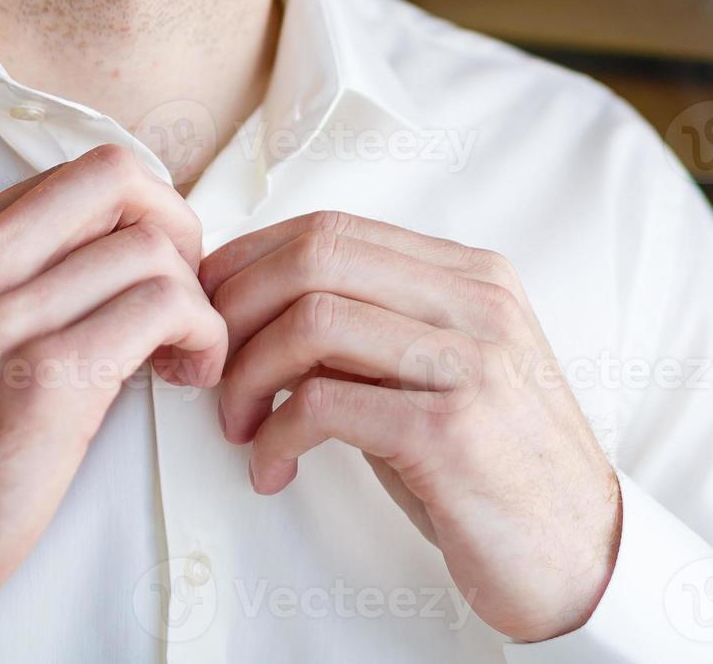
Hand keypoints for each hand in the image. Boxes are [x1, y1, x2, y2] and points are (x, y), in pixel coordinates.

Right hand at [0, 146, 226, 661]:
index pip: (70, 176)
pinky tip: (182, 378)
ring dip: (196, 301)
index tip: (147, 269)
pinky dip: (200, 335)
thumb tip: (94, 277)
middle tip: (183, 293)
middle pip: (113, 178)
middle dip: (177, 227)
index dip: (134, 213)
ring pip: (149, 249)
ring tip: (181, 358)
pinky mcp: (42, 382)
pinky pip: (159, 308)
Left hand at [202, 211, 621, 643]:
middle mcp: (476, 304)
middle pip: (313, 258)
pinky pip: (321, 403)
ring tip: (237, 425)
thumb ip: (360, 328)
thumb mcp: (427, 374)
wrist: (581, 560)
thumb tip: (249, 306)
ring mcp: (469, 363)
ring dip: (246, 376)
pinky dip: (273, 435)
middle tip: (209, 367)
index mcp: (469, 277)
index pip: (329, 229)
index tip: (210, 312)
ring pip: (310, 321)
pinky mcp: (451, 431)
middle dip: (235, 309)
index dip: (248, 263)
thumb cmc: (487, 467)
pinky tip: (270, 467)